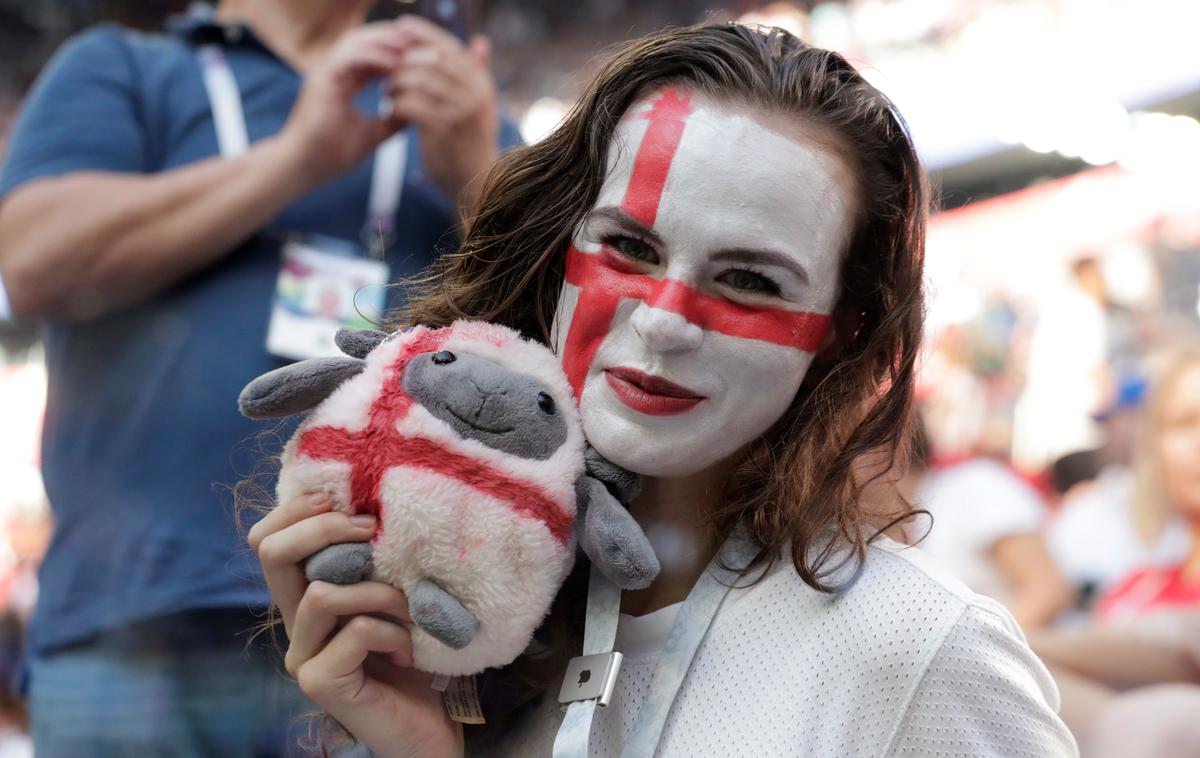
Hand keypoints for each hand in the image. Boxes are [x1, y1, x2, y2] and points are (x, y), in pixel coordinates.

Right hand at [249, 494, 462, 757]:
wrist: (427, 727)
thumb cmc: (414, 655)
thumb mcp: (391, 593)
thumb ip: (371, 560)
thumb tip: (373, 504)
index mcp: (304, 598)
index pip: (267, 540)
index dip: (298, 511)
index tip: (348, 504)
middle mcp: (293, 626)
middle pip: (272, 554)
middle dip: (325, 529)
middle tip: (372, 530)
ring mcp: (302, 657)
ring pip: (322, 594)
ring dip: (379, 592)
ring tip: (409, 611)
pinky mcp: (320, 683)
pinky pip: (355, 632)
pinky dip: (391, 632)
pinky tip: (408, 651)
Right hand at [278, 22, 409, 185]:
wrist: (305, 167)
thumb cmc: (333, 153)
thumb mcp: (374, 134)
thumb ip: (393, 121)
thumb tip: (418, 113)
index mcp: (344, 81)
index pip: (371, 54)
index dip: (395, 50)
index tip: (421, 54)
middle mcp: (334, 72)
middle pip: (364, 41)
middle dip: (392, 39)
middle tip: (420, 42)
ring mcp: (326, 74)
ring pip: (355, 43)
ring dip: (384, 43)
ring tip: (410, 48)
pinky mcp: (322, 81)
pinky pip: (348, 59)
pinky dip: (372, 57)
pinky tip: (393, 64)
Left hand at [386, 16, 500, 213]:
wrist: (474, 183)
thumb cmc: (471, 142)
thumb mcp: (480, 104)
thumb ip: (478, 73)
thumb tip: (481, 40)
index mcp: (481, 83)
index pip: (450, 47)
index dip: (424, 33)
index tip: (401, 26)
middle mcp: (474, 94)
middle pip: (432, 60)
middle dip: (404, 59)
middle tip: (385, 66)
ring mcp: (460, 111)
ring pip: (419, 80)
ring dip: (396, 81)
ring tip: (386, 90)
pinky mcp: (443, 130)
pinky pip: (411, 105)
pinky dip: (396, 103)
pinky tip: (390, 109)